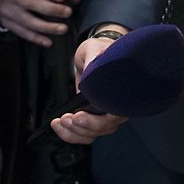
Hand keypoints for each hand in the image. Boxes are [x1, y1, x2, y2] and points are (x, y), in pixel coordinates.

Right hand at [0, 0, 80, 46]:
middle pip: (32, 4)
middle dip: (52, 10)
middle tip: (68, 12)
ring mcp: (9, 12)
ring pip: (28, 21)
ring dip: (47, 27)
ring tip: (62, 29)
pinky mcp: (8, 24)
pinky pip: (23, 33)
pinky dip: (37, 38)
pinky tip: (48, 41)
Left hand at [48, 29, 129, 144]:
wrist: (95, 53)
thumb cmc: (100, 49)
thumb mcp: (95, 49)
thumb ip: (95, 57)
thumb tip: (91, 68)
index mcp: (124, 90)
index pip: (117, 114)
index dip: (98, 120)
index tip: (78, 114)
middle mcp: (118, 104)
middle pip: (106, 127)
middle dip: (82, 126)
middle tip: (66, 117)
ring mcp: (106, 113)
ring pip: (94, 134)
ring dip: (74, 132)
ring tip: (59, 122)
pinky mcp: (94, 116)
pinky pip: (85, 133)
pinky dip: (70, 134)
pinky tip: (59, 125)